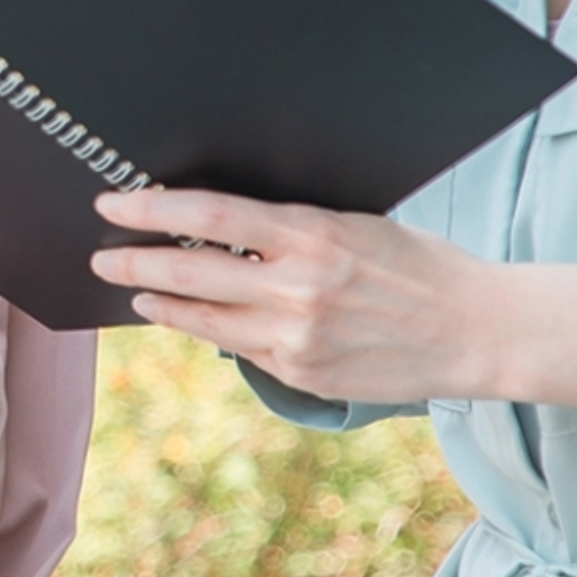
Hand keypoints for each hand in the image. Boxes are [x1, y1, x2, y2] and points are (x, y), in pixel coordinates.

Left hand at [91, 189, 576, 414]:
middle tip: (100, 253)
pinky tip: (189, 318)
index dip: (150, 208)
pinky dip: (206, 329)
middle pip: (189, 270)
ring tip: (134, 289)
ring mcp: (297, 338)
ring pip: (203, 319)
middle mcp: (297, 288)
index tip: (113, 202)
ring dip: (159, 301)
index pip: (208, 214)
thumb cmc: (417, 264)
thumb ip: (290, 226)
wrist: (477, 330)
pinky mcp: (301, 375)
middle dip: (133, 260)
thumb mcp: (354, 223)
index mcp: (312, 235)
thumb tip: (217, 217)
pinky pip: (237, 349)